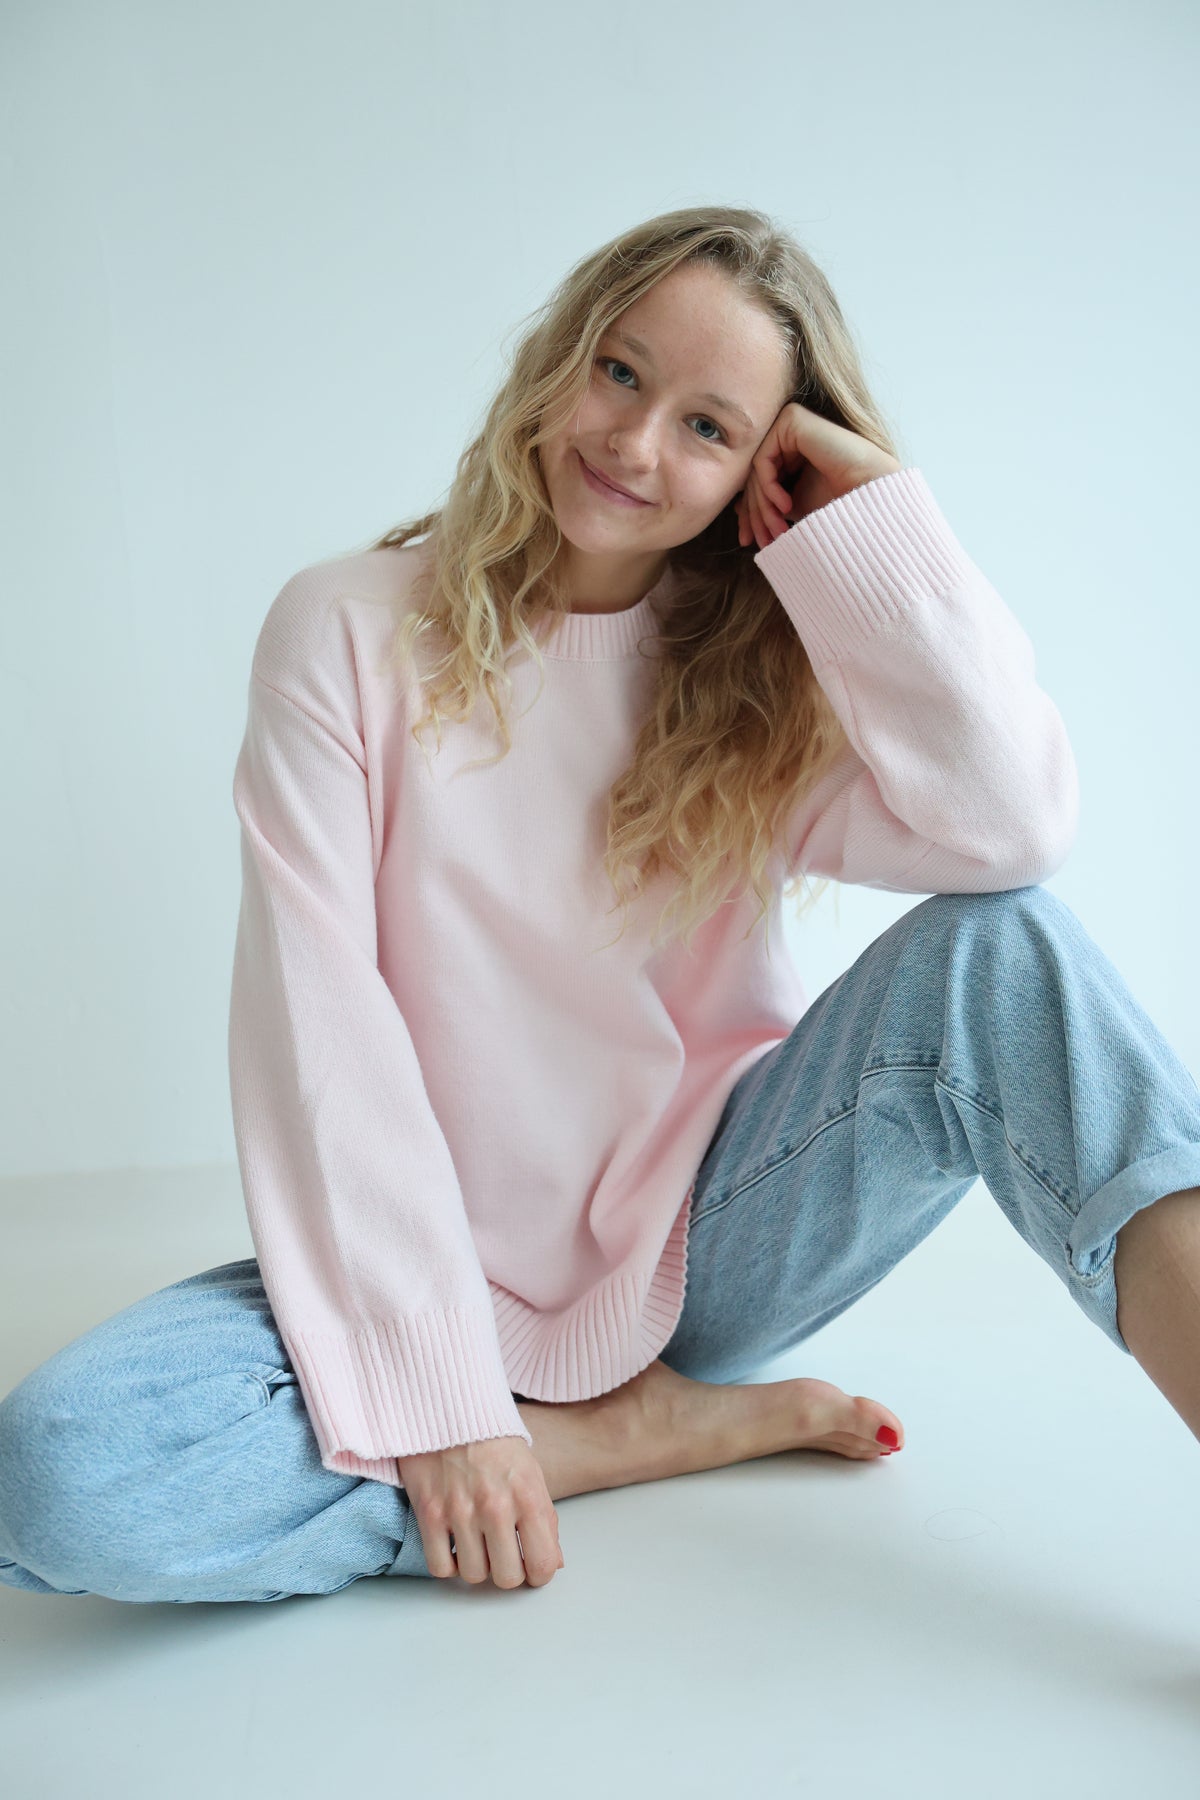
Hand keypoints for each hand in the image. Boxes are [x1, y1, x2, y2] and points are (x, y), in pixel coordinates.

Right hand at [396, 1435, 563, 1588]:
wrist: (451, 1407)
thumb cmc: (495, 1441)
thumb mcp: (532, 1473)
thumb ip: (545, 1520)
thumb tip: (555, 1562)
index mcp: (528, 1496)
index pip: (543, 1564)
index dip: (538, 1574)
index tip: (530, 1567)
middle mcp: (496, 1506)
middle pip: (507, 1578)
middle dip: (506, 1572)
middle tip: (502, 1556)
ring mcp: (460, 1511)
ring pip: (473, 1575)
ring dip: (476, 1565)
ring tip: (477, 1544)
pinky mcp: (429, 1512)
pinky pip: (440, 1567)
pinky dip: (447, 1563)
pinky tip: (454, 1545)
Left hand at [735, 400, 902, 550]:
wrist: (868, 494)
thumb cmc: (837, 502)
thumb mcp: (793, 506)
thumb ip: (768, 503)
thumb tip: (738, 509)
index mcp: (791, 450)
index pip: (758, 481)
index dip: (751, 514)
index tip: (748, 541)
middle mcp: (789, 432)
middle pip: (755, 476)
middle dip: (756, 513)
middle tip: (760, 541)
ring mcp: (790, 422)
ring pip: (756, 470)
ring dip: (763, 506)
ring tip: (777, 530)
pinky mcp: (792, 419)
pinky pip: (763, 459)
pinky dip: (769, 487)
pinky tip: (785, 505)